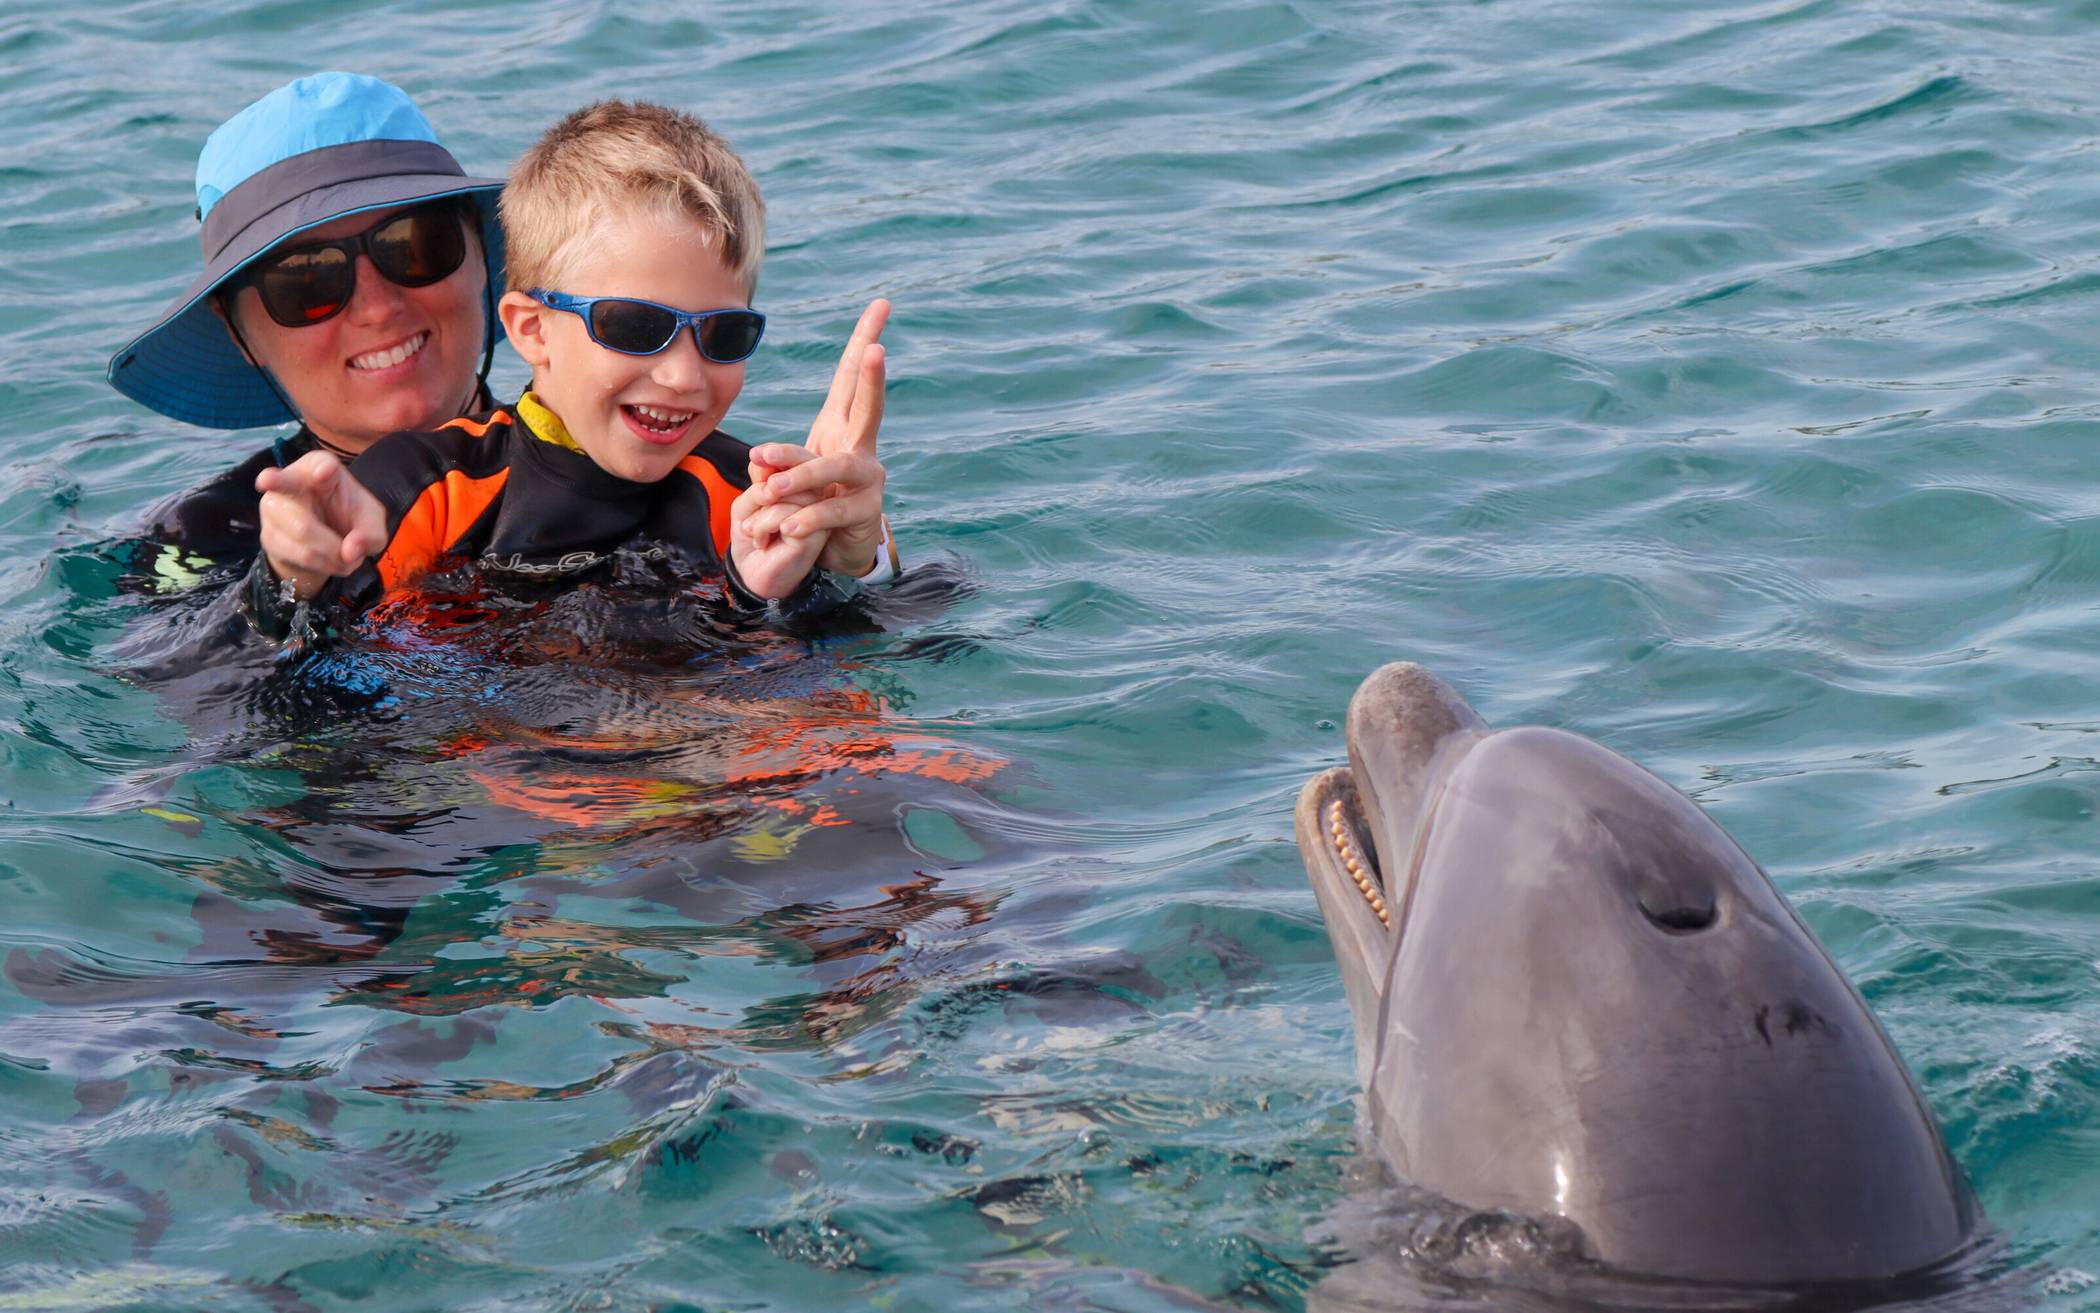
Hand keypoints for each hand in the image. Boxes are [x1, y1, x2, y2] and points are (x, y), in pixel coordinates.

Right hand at [254, 451, 387, 601]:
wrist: (320, 537)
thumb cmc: (346, 515)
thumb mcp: (369, 521)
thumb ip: (371, 533)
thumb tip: (350, 552)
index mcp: (319, 466)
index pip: (320, 463)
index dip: (323, 469)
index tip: (324, 473)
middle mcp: (289, 481)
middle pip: (305, 521)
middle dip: (331, 545)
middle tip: (349, 557)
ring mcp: (273, 508)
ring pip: (303, 541)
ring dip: (332, 557)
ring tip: (345, 557)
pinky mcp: (268, 534)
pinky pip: (299, 556)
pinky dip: (323, 564)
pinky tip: (330, 561)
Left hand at [730, 445, 829, 598]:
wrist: (755, 575)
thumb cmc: (755, 534)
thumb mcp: (752, 500)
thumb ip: (762, 477)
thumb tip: (766, 460)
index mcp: (806, 481)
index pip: (799, 455)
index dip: (779, 452)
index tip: (755, 456)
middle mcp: (821, 493)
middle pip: (807, 463)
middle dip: (780, 465)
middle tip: (756, 492)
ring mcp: (825, 511)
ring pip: (795, 490)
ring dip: (763, 510)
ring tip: (751, 529)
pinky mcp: (821, 531)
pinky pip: (791, 513)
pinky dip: (767, 524)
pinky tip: (763, 540)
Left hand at [741, 299, 889, 575]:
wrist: (834, 549)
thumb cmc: (810, 500)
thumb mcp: (787, 475)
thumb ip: (776, 464)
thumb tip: (756, 464)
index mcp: (841, 425)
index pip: (849, 376)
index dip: (863, 339)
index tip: (883, 304)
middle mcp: (861, 445)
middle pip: (867, 405)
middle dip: (873, 377)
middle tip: (878, 349)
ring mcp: (867, 477)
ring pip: (835, 467)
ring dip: (801, 475)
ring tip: (771, 489)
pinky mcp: (865, 511)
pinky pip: (830, 511)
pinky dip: (805, 518)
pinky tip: (787, 527)